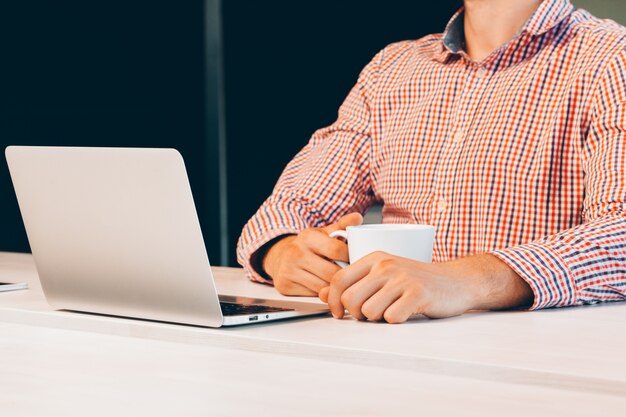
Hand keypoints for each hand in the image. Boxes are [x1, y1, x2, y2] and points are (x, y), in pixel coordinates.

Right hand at [262, 213, 362, 295]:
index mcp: (307, 236)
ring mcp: (288, 270)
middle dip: (345, 276)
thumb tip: (358, 218)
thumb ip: (343, 226)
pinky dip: (322, 294)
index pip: (336, 250)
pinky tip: (325, 288)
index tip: (355, 260)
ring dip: (335, 288)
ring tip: (341, 283)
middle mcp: (296, 252)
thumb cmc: (309, 246)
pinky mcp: (285, 285)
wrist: (281, 257)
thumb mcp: (325, 233)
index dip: (350, 257)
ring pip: (323, 287)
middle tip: (352, 276)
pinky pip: (313, 295)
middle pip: (331, 272)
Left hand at [319, 252, 532, 322]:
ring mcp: (402, 278)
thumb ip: (354, 283)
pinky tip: (406, 312)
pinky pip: (392, 318)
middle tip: (371, 314)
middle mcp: (386, 265)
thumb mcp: (384, 275)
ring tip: (391, 311)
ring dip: (377, 319)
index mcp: (374, 258)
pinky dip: (396, 321)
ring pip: (369, 312)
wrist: (457, 281)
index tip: (338, 313)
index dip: (333, 301)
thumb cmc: (416, 280)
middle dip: (357, 314)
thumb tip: (323, 293)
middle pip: (351, 300)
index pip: (339, 280)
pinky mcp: (418, 294)